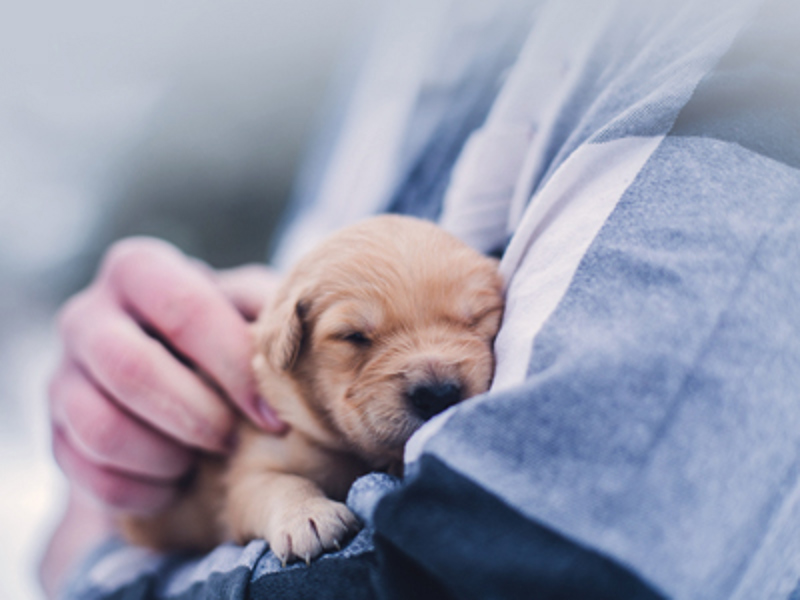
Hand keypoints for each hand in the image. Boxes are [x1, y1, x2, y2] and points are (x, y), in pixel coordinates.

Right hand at [49, 237, 285, 515]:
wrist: (171, 377)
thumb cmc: (222, 335)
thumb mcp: (247, 308)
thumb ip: (269, 311)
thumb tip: (311, 334)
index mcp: (139, 270)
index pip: (185, 310)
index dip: (234, 368)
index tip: (273, 416)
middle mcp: (88, 315)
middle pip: (130, 368)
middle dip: (195, 415)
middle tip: (232, 440)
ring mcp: (63, 375)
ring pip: (100, 427)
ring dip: (166, 455)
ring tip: (203, 458)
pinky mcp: (57, 433)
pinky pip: (91, 474)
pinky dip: (143, 490)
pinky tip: (177, 482)